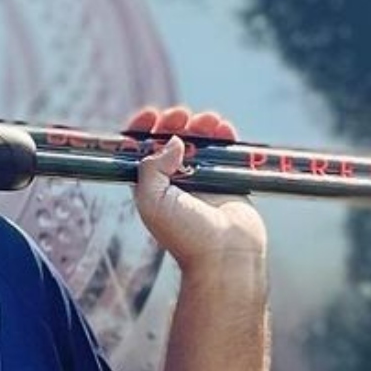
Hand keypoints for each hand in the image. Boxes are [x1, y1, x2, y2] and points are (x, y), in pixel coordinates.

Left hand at [124, 104, 268, 273]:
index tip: (151, 115)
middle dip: (175, 122)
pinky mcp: (227, 180)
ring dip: (201, 125)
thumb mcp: (151, 200)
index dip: (143, 129)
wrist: (225, 255)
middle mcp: (175, 181)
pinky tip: (223, 128)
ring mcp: (203, 180)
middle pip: (171, 139)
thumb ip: (151, 166)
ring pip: (199, 140)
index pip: (142, 150)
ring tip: (208, 121)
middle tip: (181, 116)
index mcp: (151, 187)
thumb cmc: (185, 235)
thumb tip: (173, 141)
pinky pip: (225, 150)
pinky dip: (223, 134)